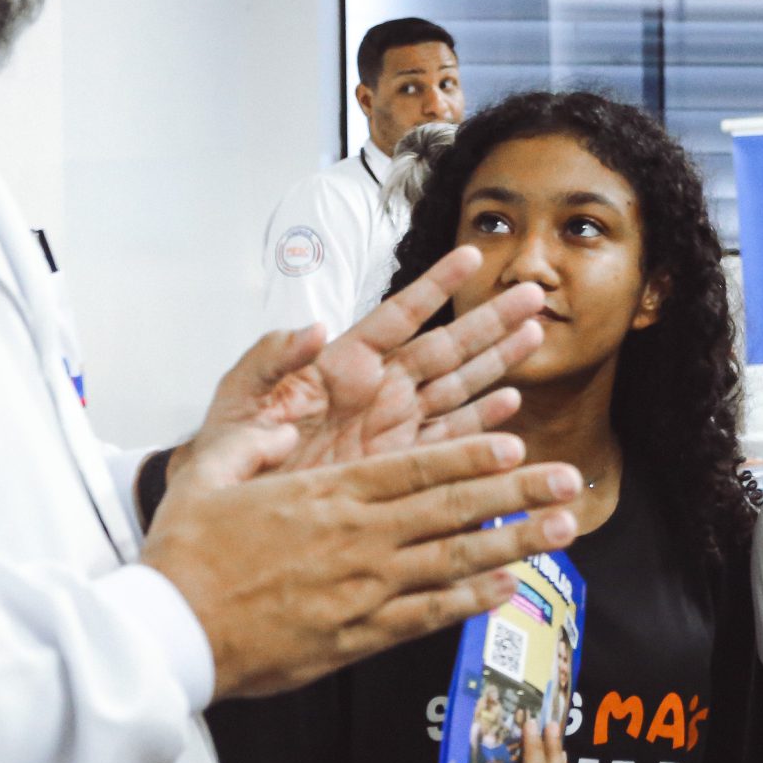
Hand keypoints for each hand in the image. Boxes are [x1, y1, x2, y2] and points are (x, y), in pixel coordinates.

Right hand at [144, 433, 581, 699]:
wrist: (169, 635)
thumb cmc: (184, 554)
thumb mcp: (207, 471)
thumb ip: (253, 433)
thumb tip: (286, 413)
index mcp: (326, 493)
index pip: (415, 466)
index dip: (472, 453)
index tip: (517, 443)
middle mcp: (357, 538)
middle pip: (453, 508)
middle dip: (519, 492)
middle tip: (569, 481)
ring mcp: (363, 589)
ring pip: (454, 561)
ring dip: (515, 543)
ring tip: (563, 531)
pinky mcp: (358, 636)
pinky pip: (428, 615)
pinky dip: (472, 601)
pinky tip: (510, 589)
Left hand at [168, 248, 547, 492]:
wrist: (227, 505)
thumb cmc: (228, 446)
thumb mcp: (238, 395)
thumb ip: (271, 357)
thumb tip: (313, 328)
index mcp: (340, 364)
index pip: (396, 316)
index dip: (433, 287)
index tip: (470, 256)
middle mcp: (375, 391)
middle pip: (444, 347)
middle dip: (489, 320)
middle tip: (532, 293)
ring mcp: (391, 428)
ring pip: (458, 387)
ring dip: (497, 362)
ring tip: (535, 333)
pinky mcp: (399, 466)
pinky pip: (449, 440)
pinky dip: (482, 422)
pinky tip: (511, 402)